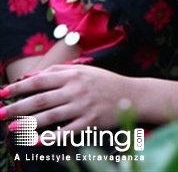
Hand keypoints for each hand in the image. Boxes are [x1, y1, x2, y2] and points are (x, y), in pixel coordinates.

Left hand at [2, 64, 131, 132]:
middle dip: (17, 107)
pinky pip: (66, 132)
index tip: (2, 92)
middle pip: (40, 99)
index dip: (19, 87)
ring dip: (28, 123)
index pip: (40, 81)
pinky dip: (49, 137)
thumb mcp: (83, 70)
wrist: (131, 94)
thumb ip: (57, 72)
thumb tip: (31, 76)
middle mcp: (76, 90)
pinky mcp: (90, 123)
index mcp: (72, 75)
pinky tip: (35, 141)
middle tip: (0, 113)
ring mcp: (82, 107)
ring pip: (50, 116)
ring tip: (12, 127)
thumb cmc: (104, 82)